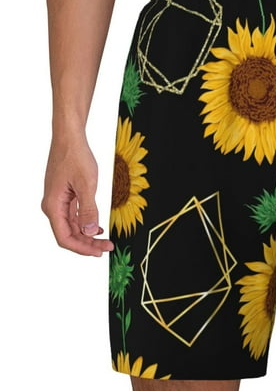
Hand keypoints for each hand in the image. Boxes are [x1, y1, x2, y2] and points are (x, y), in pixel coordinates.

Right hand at [42, 135, 113, 256]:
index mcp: (53, 206)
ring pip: (72, 227)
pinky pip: (73, 216)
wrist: (69, 138)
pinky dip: (85, 224)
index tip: (99, 252)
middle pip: (69, 235)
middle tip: (108, 247)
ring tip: (105, 240)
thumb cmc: (75, 157)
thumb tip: (89, 232)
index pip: (65, 238)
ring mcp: (58, 202)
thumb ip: (88, 209)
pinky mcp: (64, 196)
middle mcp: (53, 206)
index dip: (82, 248)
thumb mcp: (87, 184)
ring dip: (88, 235)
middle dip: (88, 244)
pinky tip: (97, 227)